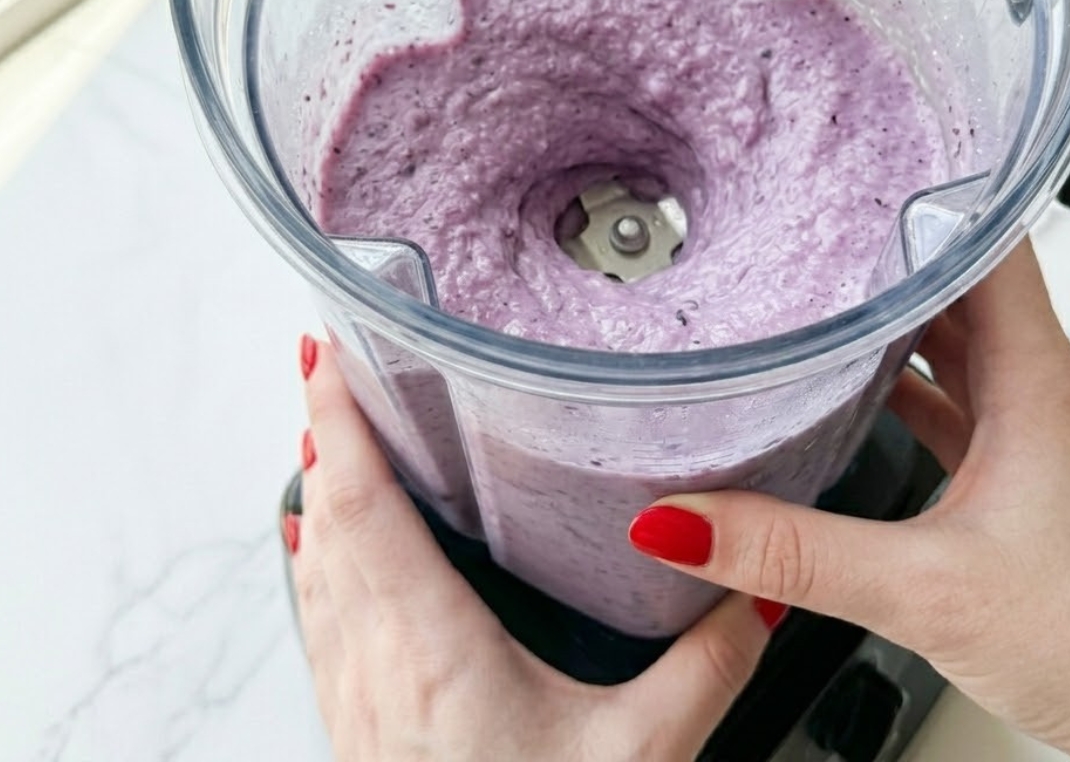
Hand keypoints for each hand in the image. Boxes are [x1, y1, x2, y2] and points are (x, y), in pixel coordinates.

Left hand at [286, 336, 783, 761]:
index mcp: (429, 645)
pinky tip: (326, 539)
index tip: (327, 349)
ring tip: (334, 423)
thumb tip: (753, 593)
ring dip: (321, 481)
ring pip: (316, 558)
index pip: (362, 502)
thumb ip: (704, 669)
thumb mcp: (638, 756)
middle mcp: (371, 658)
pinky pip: (321, 606)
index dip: (340, 418)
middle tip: (336, 356)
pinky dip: (321, 545)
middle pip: (327, 512)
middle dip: (326, 425)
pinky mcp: (353, 717)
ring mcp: (352, 691)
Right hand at [629, 238, 1069, 761]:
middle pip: (959, 284)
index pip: (985, 243)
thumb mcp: (925, 591)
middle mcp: (1043, 392)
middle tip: (809, 223)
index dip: (922, 192)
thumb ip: (794, 553)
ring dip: (893, 318)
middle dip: (883, 251)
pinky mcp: (1027, 475)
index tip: (856, 166)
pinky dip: (907, 383)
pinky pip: (959, 399)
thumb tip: (687, 520)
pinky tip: (857, 394)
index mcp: (1036, 382)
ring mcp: (1038, 433)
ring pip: (957, 342)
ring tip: (818, 293)